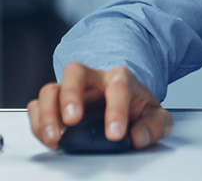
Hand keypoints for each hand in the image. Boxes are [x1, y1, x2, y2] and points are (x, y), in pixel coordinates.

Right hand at [26, 62, 172, 150]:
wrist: (125, 104)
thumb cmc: (137, 107)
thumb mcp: (155, 117)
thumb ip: (155, 125)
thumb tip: (139, 136)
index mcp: (121, 78)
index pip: (118, 86)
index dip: (116, 110)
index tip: (115, 134)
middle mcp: (93, 80)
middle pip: (76, 72)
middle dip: (71, 95)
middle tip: (73, 121)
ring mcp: (72, 91)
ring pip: (51, 89)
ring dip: (48, 113)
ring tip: (55, 137)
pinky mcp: (56, 105)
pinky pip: (37, 105)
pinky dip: (37, 121)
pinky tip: (47, 136)